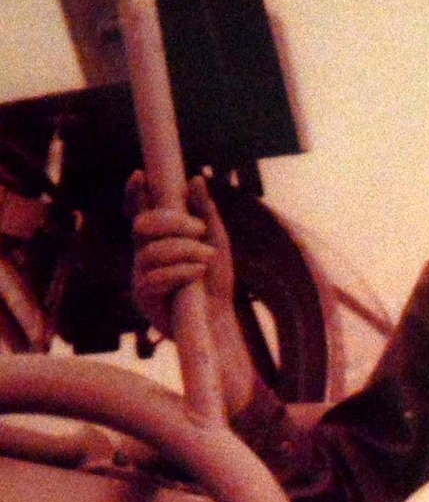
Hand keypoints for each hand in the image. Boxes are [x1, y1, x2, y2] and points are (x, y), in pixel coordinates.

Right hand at [127, 172, 254, 414]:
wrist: (219, 326)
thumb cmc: (215, 286)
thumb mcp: (216, 244)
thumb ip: (206, 213)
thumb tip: (195, 178)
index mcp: (157, 241)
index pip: (139, 212)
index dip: (135, 194)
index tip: (140, 175)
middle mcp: (143, 256)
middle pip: (142, 226)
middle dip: (171, 222)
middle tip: (200, 229)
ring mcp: (140, 278)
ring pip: (150, 252)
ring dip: (183, 250)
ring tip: (208, 258)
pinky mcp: (144, 300)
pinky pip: (154, 278)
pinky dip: (180, 271)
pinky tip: (198, 274)